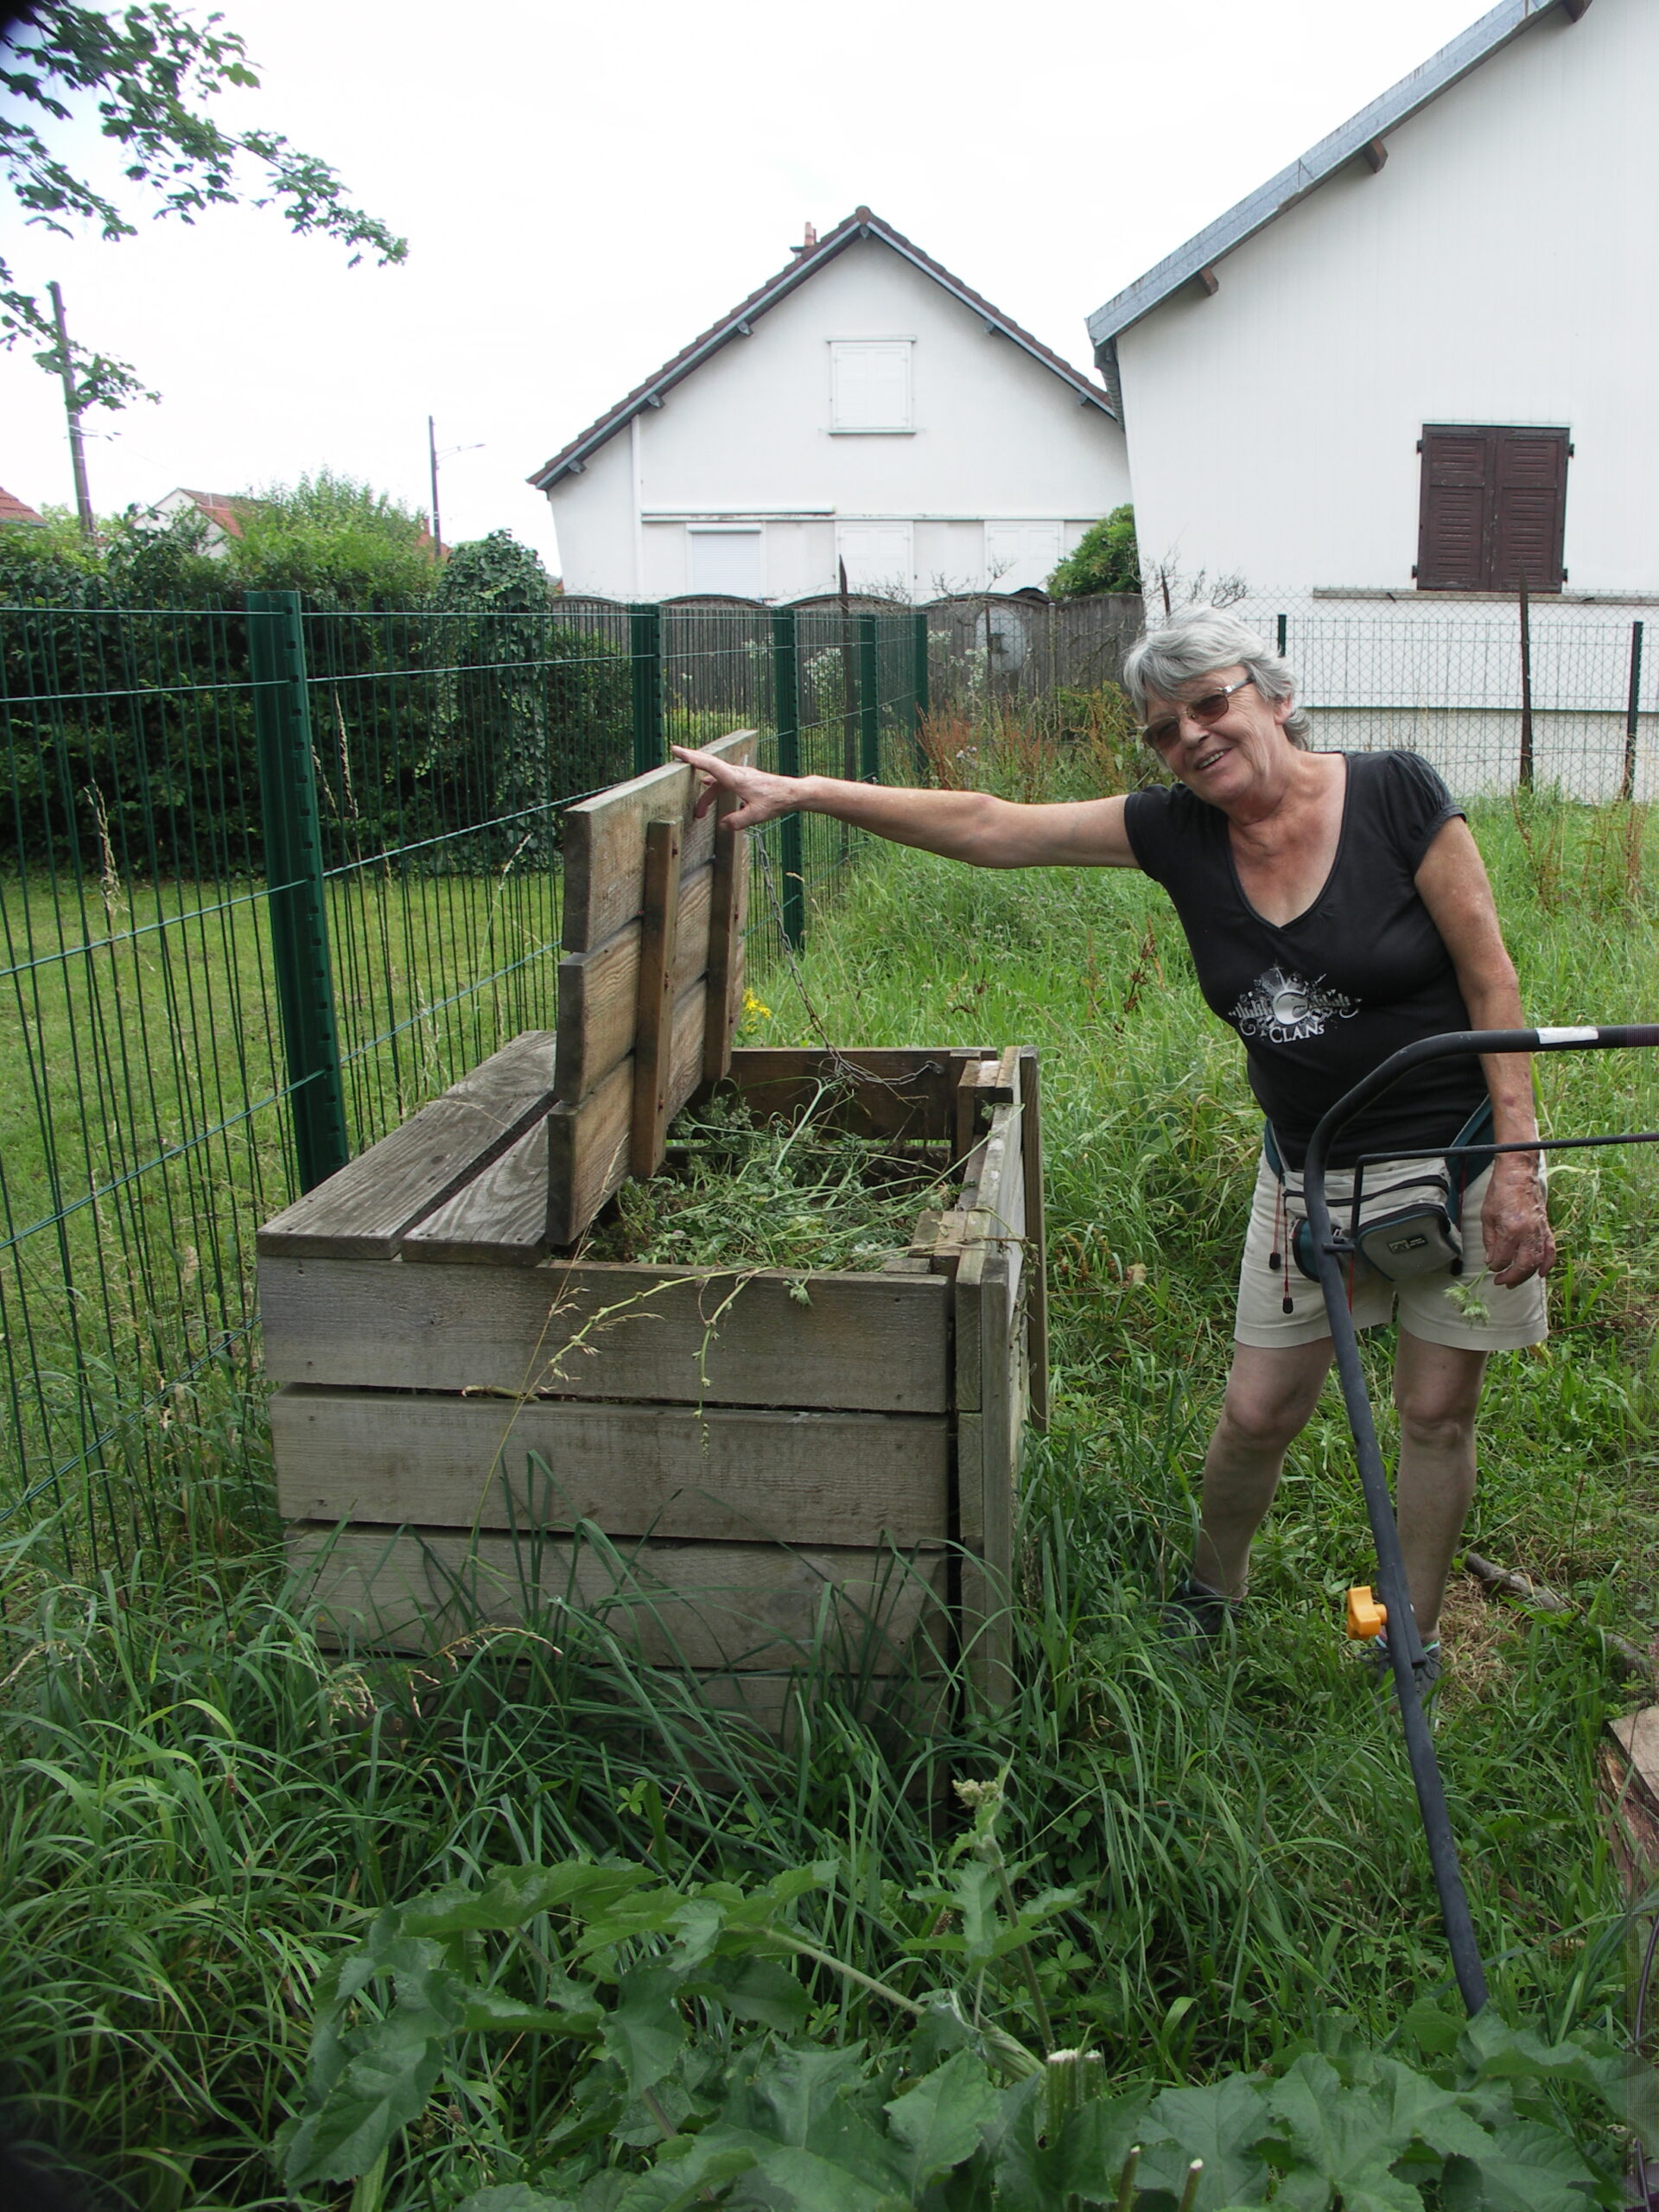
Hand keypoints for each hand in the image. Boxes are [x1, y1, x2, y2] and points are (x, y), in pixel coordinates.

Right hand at [671, 744, 801, 832]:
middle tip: (675, 756)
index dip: (692, 758)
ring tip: (700, 813)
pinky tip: (709, 789)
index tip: (677, 751)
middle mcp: (736, 774)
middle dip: (691, 762)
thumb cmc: (776, 801)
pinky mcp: (744, 780)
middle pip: (709, 767)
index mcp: (736, 779)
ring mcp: (740, 776)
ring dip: (706, 794)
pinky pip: (724, 781)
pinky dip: (714, 787)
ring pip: (716, 780)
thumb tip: (722, 825)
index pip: (709, 765)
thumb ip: (737, 821)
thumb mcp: (756, 815)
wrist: (792, 792)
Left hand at [1480, 1153, 1554, 1286]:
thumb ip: (1490, 1241)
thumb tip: (1491, 1261)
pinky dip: (1548, 1263)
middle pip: (1523, 1265)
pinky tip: (1541, 1273)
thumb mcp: (1487, 1217)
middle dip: (1511, 1277)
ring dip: (1527, 1275)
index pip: (1503, 1258)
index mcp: (1510, 1230)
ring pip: (1537, 1261)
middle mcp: (1528, 1233)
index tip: (1491, 1267)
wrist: (1518, 1176)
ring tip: (1515, 1282)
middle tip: (1501, 1282)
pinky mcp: (1546, 1228)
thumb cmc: (1500, 1193)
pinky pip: (1551, 1250)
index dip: (1495, 1266)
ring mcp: (1540, 1231)